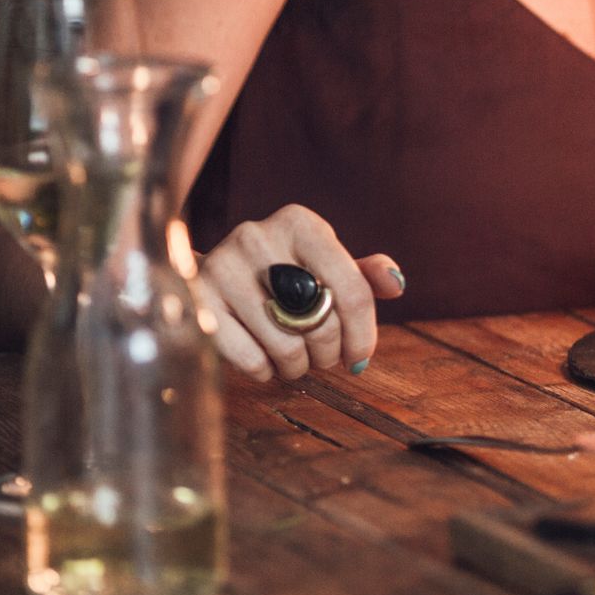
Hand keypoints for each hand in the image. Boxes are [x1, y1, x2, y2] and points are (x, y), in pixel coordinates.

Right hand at [193, 204, 403, 381]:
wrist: (208, 275)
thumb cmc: (281, 274)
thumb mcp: (324, 264)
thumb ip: (363, 274)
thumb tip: (396, 284)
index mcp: (299, 223)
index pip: (352, 289)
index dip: (364, 334)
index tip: (361, 358)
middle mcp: (258, 237)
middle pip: (321, 321)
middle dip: (330, 351)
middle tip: (324, 357)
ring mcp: (223, 267)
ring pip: (287, 346)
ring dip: (299, 366)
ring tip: (295, 359)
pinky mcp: (198, 302)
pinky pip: (251, 360)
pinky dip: (265, 371)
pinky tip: (264, 359)